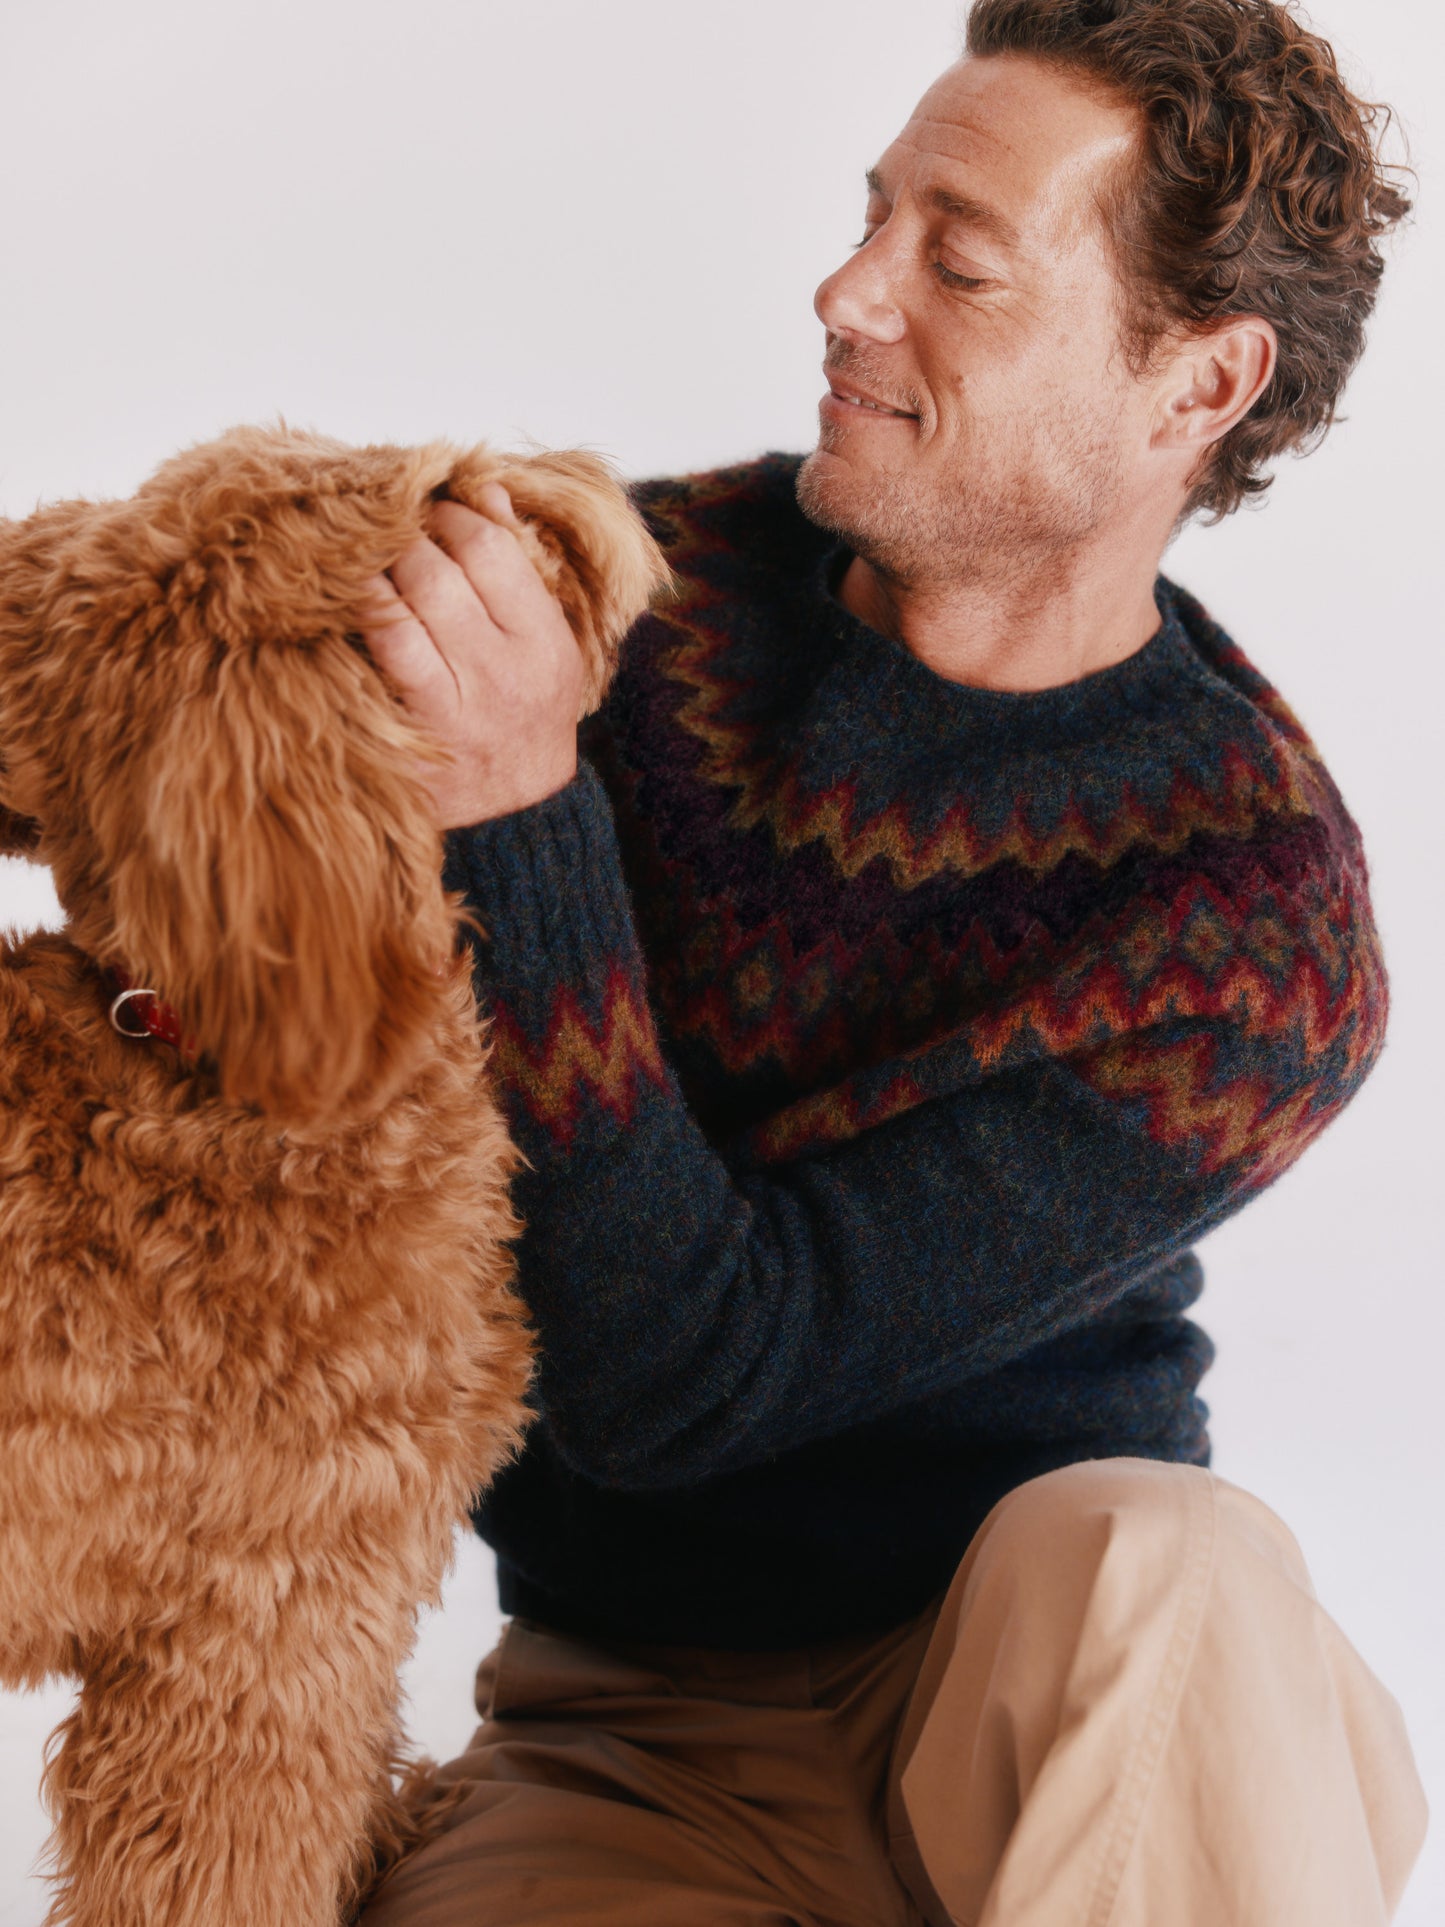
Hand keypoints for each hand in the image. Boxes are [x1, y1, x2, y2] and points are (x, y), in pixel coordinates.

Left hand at [360, 484, 582, 828]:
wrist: (520, 808)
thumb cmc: (524, 708)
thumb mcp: (542, 640)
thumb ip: (516, 566)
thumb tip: (483, 485)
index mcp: (545, 639)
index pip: (491, 547)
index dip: (450, 513)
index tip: (431, 508)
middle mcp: (509, 668)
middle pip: (444, 566)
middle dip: (406, 535)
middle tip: (388, 529)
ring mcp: (464, 700)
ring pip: (411, 598)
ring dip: (380, 565)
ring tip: (370, 558)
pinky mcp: (421, 725)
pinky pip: (386, 643)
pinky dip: (366, 608)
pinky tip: (353, 598)